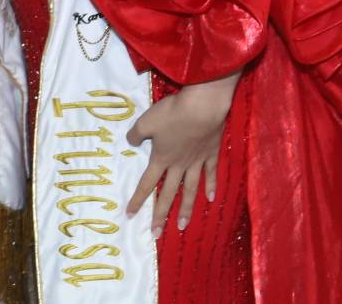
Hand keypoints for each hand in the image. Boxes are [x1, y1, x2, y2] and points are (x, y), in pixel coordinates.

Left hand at [123, 71, 236, 237]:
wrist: (202, 107)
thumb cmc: (172, 114)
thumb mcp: (146, 121)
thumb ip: (136, 134)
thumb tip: (130, 142)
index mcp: (161, 159)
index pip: (147, 184)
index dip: (138, 200)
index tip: (130, 215)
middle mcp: (178, 165)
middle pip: (168, 194)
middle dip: (161, 214)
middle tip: (157, 234)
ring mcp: (197, 162)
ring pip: (190, 190)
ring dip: (186, 209)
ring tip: (183, 226)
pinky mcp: (211, 154)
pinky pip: (211, 174)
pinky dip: (211, 186)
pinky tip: (211, 198)